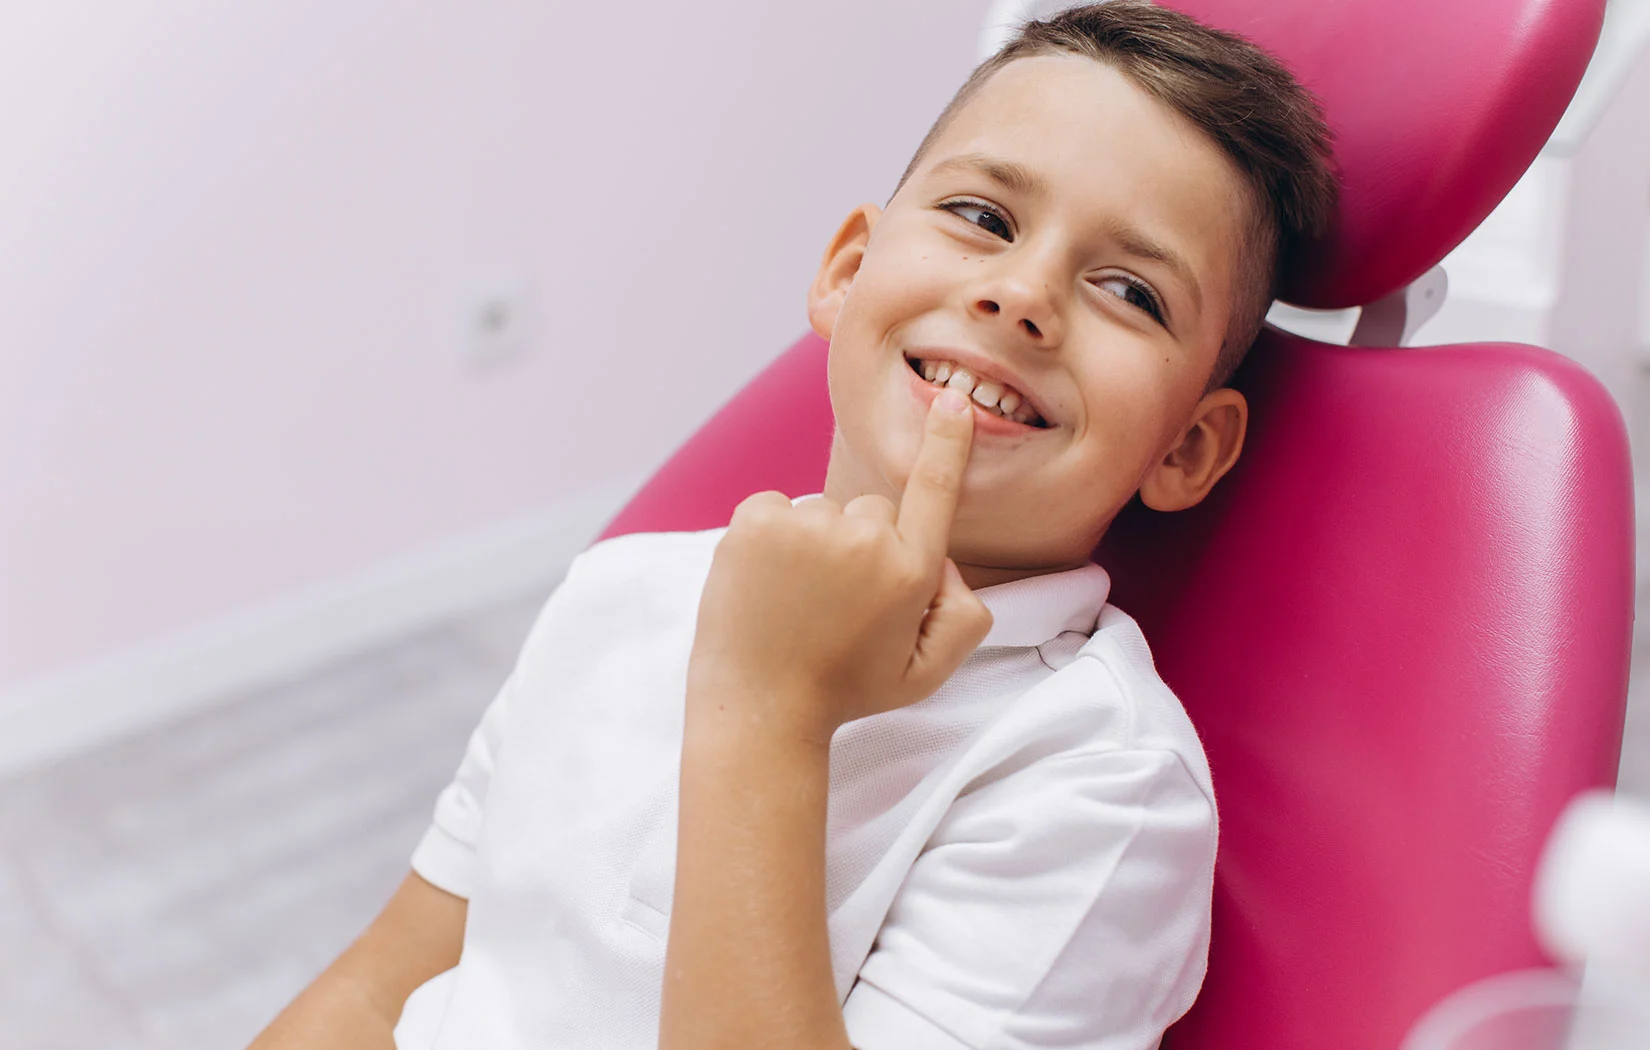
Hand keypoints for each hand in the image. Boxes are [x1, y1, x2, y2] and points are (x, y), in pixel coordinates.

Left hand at [686, 388, 993, 745]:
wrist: (758, 709)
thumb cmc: (844, 690)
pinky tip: (767, 584)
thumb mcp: (927, 673)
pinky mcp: (755, 520)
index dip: (946, 443)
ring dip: (811, 546)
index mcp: (910, 572)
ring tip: (795, 603)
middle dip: (862, 545)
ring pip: (821, 512)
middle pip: (874, 511)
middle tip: (835, 605)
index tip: (953, 402)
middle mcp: (864, 540)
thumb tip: (945, 560)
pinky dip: (770, 538)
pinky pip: (775, 507)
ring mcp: (806, 527)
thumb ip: (965, 617)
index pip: (935, 490)